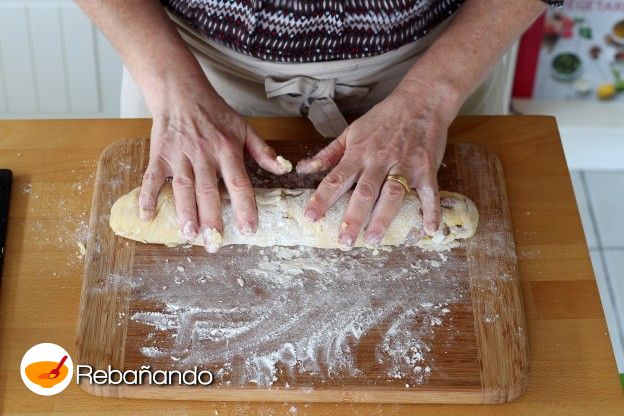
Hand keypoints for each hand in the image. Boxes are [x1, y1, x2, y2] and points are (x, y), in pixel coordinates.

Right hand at [139, 73, 290, 251]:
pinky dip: (148, 196)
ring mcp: (180, 155)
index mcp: (227, 149)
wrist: (181, 92)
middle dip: (211, 219)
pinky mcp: (160, 154)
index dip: (244, 206)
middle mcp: (203, 154)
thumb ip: (263, 151)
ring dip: (184, 211)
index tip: (248, 229)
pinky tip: (147, 216)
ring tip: (188, 235)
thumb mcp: (244, 128)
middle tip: (214, 244)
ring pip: (182, 186)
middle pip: (208, 190)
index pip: (238, 182)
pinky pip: (152, 177)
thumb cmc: (215, 113)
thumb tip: (283, 169)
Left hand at [296, 82, 460, 248]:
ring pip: (392, 194)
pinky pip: (429, 192)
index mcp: (359, 153)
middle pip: (364, 192)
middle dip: (353, 218)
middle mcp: (380, 160)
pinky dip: (431, 211)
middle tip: (344, 242)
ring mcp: (404, 165)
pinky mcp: (426, 168)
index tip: (311, 217)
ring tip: (373, 240)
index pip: (336, 178)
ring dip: (383, 218)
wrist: (420, 101)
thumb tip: (302, 169)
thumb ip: (328, 154)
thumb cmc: (383, 118)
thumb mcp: (351, 132)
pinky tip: (430, 230)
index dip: (322, 198)